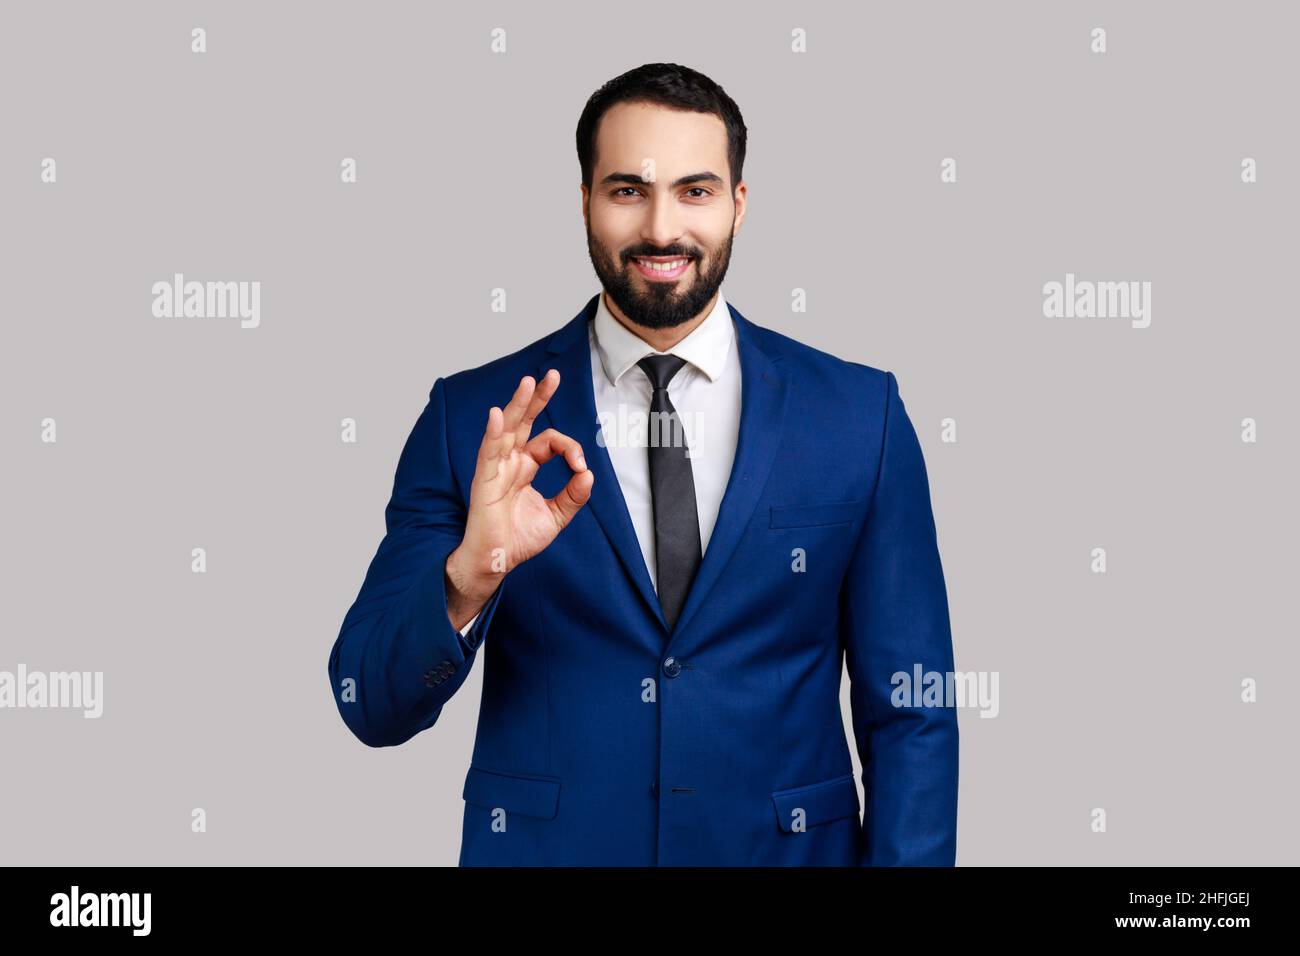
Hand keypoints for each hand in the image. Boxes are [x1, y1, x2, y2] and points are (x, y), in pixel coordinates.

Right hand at [445, 369, 592, 627]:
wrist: (497, 562)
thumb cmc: (519, 539)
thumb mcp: (556, 516)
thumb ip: (573, 496)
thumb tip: (588, 474)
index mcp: (525, 466)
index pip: (549, 442)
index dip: (569, 447)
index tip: (580, 465)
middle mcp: (510, 461)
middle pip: (524, 422)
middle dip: (537, 398)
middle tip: (552, 376)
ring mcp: (495, 468)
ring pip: (507, 429)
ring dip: (517, 405)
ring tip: (529, 383)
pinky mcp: (484, 480)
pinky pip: (488, 452)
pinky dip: (492, 433)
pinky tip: (496, 415)